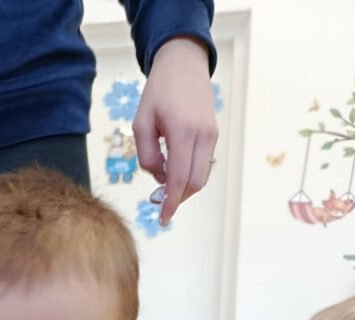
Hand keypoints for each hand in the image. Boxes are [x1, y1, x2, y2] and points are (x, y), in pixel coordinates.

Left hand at [133, 38, 217, 224]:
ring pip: (201, 177)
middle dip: (177, 198)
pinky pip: (203, 165)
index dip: (170, 203)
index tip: (163, 219)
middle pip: (194, 183)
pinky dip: (189, 174)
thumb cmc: (158, 92)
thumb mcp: (141, 122)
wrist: (184, 64)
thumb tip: (160, 179)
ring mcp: (211, 136)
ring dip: (183, 187)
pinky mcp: (213, 135)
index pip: (178, 179)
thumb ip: (147, 155)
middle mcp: (202, 136)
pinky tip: (174, 168)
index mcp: (182, 132)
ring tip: (164, 184)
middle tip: (159, 202)